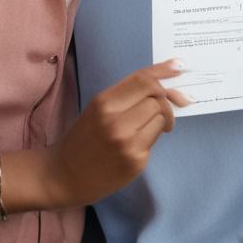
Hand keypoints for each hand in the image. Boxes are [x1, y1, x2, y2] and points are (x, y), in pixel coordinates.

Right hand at [41, 59, 189, 207]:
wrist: (62, 176)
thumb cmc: (82, 139)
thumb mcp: (97, 109)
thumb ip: (127, 96)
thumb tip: (166, 84)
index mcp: (104, 103)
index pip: (143, 80)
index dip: (164, 70)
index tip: (179, 65)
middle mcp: (115, 120)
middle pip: (157, 97)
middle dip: (165, 100)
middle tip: (166, 107)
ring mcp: (127, 142)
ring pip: (161, 117)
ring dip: (162, 118)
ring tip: (151, 126)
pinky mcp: (135, 161)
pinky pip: (156, 137)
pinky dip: (154, 135)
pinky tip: (140, 143)